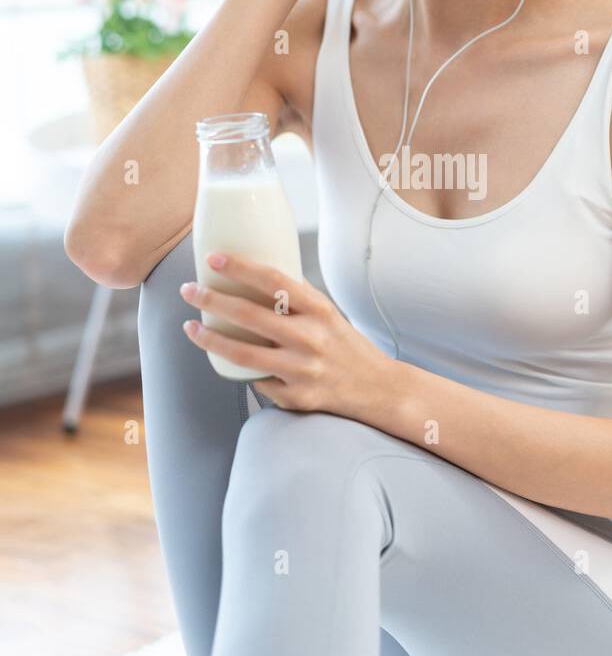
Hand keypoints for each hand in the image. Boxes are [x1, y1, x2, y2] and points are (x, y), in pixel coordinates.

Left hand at [179, 251, 388, 417]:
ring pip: (244, 354)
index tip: (214, 257)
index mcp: (320, 311)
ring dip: (210, 339)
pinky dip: (240, 372)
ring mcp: (303, 371)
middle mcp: (311, 339)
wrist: (378, 389)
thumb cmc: (345, 345)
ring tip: (190, 328)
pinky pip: (258, 383)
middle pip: (251, 316)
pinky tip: (224, 362)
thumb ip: (296, 298)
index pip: (275, 281)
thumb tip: (253, 275)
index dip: (241, 267)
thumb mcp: (328, 313)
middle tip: (188, 290)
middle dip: (212, 300)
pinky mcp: (297, 398)